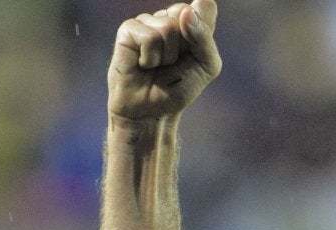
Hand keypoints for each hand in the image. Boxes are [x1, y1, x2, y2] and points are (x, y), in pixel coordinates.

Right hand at [108, 1, 221, 119]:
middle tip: (172, 63)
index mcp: (189, 20)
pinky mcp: (128, 30)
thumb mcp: (207, 66)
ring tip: (156, 67)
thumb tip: (187, 12)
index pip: (205, 7)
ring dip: (166, 56)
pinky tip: (143, 65)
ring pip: (167, 27)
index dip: (201, 33)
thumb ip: (206, 37)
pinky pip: (149, 37)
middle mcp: (167, 16)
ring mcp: (147, 21)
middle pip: (184, 12)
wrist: (151, 112)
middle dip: (183, 46)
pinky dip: (150, 58)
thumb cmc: (177, 89)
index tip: (192, 54)